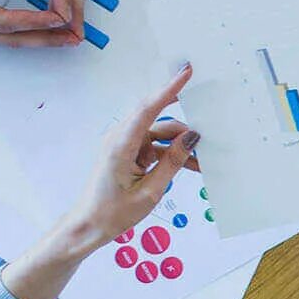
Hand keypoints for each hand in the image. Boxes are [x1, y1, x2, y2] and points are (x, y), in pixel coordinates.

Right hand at [0, 0, 75, 46]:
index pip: (3, 20)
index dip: (33, 18)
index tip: (59, 15)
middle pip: (14, 38)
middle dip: (46, 38)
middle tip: (76, 35)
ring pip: (9, 39)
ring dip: (38, 38)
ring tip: (67, 36)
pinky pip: (1, 32)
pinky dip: (24, 31)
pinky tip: (39, 26)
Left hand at [0, 68, 201, 298]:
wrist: (88, 226)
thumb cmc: (113, 213)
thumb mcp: (150, 192)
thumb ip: (173, 162)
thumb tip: (193, 138)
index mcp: (121, 144)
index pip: (148, 108)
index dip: (169, 89)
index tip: (186, 72)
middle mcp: (121, 138)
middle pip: (158, 119)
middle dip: (184, 125)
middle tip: (209, 123)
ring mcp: (124, 144)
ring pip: (159, 135)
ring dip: (180, 146)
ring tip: (203, 161)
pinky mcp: (128, 153)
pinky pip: (154, 146)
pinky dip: (171, 154)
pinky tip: (191, 166)